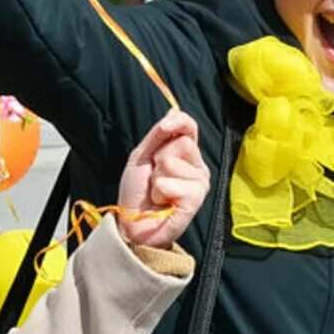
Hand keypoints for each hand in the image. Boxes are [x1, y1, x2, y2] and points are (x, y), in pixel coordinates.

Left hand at [115, 110, 209, 249]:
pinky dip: (160, 192)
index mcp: (185, 153)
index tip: (164, 125)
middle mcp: (197, 166)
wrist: (134, 223)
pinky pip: (173, 184)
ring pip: (174, 163)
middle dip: (159, 158)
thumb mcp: (141, 156)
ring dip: (157, 178)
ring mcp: (200, 183)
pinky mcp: (196, 200)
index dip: (179, 121)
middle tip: (154, 175)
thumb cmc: (138, 192)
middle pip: (182, 143)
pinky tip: (163, 202)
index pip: (190, 126)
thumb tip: (173, 110)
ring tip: (157, 191)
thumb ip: (157, 134)